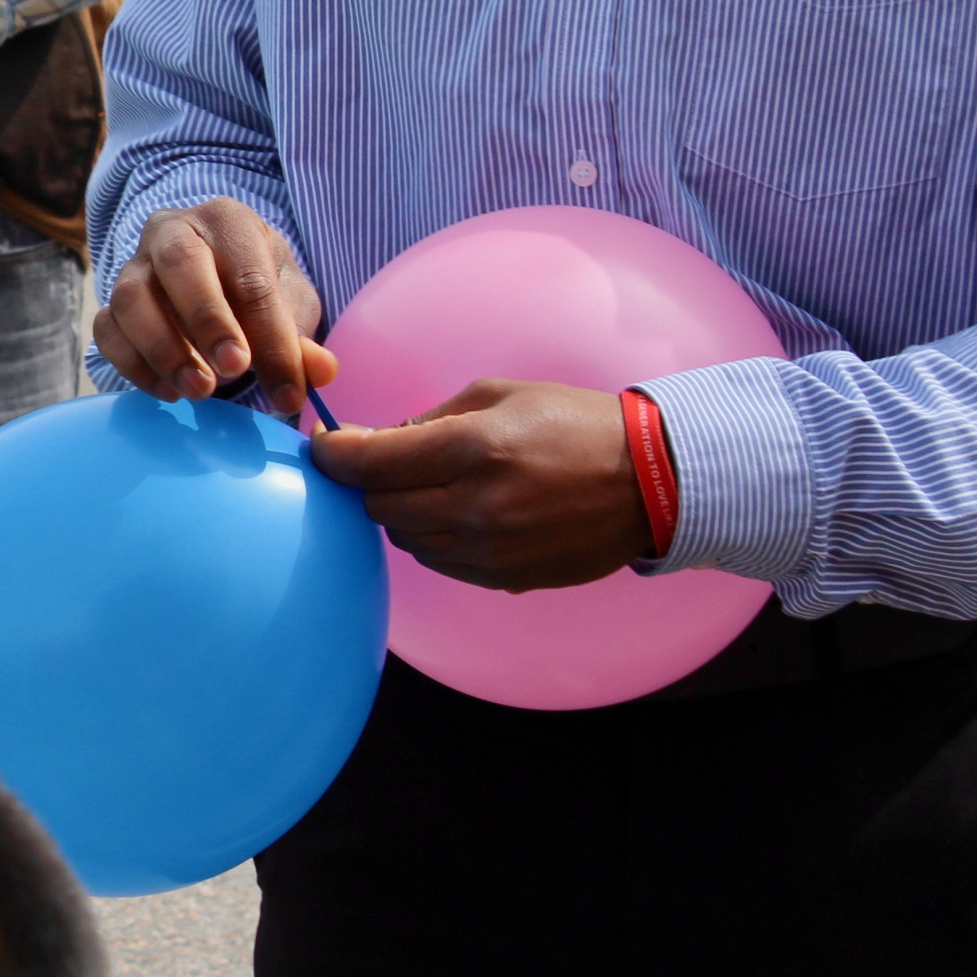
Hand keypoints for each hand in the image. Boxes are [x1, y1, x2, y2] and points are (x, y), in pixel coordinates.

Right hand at [92, 199, 334, 417]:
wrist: (213, 278)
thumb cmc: (256, 288)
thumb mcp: (291, 304)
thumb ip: (302, 339)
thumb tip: (321, 372)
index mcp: (228, 221)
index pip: (250, 277)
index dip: (271, 337)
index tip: (287, 389)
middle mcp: (173, 231)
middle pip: (179, 264)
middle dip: (207, 321)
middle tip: (234, 372)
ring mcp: (134, 264)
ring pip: (130, 297)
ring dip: (165, 349)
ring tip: (201, 391)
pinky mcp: (110, 301)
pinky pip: (107, 329)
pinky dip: (133, 365)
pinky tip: (169, 392)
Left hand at [309, 379, 650, 591]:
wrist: (650, 481)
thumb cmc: (573, 423)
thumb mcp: (497, 396)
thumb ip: (428, 420)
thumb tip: (373, 440)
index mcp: (472, 450)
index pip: (370, 464)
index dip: (334, 456)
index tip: (326, 447)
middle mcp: (475, 507)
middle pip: (378, 508)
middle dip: (369, 484)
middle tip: (382, 462)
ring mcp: (490, 552)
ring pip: (406, 539)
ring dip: (403, 512)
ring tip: (431, 486)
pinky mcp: (504, 580)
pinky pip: (440, 562)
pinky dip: (434, 538)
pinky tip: (459, 513)